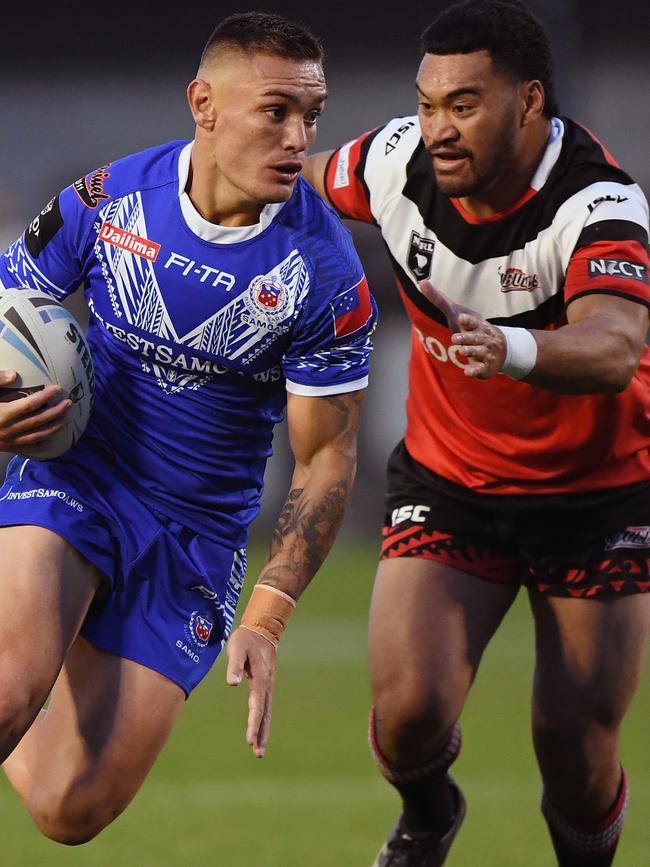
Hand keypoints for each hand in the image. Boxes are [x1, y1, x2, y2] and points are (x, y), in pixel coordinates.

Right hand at [0, 369, 70, 453]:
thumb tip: (14, 374)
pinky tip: (51, 442)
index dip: (45, 396)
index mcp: (2, 413)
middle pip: (37, 421)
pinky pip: (26, 449)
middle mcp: (7, 429)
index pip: (29, 404)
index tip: (58, 388)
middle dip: (55, 412)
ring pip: (36, 436)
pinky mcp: (5, 448)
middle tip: (69, 403)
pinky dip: (40, 446)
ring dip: (53, 428)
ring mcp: (7, 441)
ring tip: (67, 419)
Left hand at [226, 626, 276, 757]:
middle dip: (262, 734)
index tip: (250, 740)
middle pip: (265, 714)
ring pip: (267, 713)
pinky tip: (259, 731)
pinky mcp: (265, 686)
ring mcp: (268, 687)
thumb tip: (231, 684)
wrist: (262, 631)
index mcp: (261, 679)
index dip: (253, 723)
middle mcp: (267, 686)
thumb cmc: (245, 640)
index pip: (257, 706)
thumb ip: (234, 666)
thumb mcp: (236, 649)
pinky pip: (265, 708)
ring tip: (259, 751)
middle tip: (258, 753)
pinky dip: (263, 721)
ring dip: (263, 731)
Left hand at [418, 280, 507, 378]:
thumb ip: (439, 300)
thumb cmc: (471, 328)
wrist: (499, 347)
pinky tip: (467, 372)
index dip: (467, 320)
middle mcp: (482, 337)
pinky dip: (474, 371)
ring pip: (477, 352)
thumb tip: (422, 282)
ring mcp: (485, 352)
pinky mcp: (485, 366)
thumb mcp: (456, 314)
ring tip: (461, 351)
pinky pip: (480, 370)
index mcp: (477, 324)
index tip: (460, 318)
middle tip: (455, 339)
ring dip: (470, 351)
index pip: (473, 321)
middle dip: (466, 338)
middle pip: (475, 337)